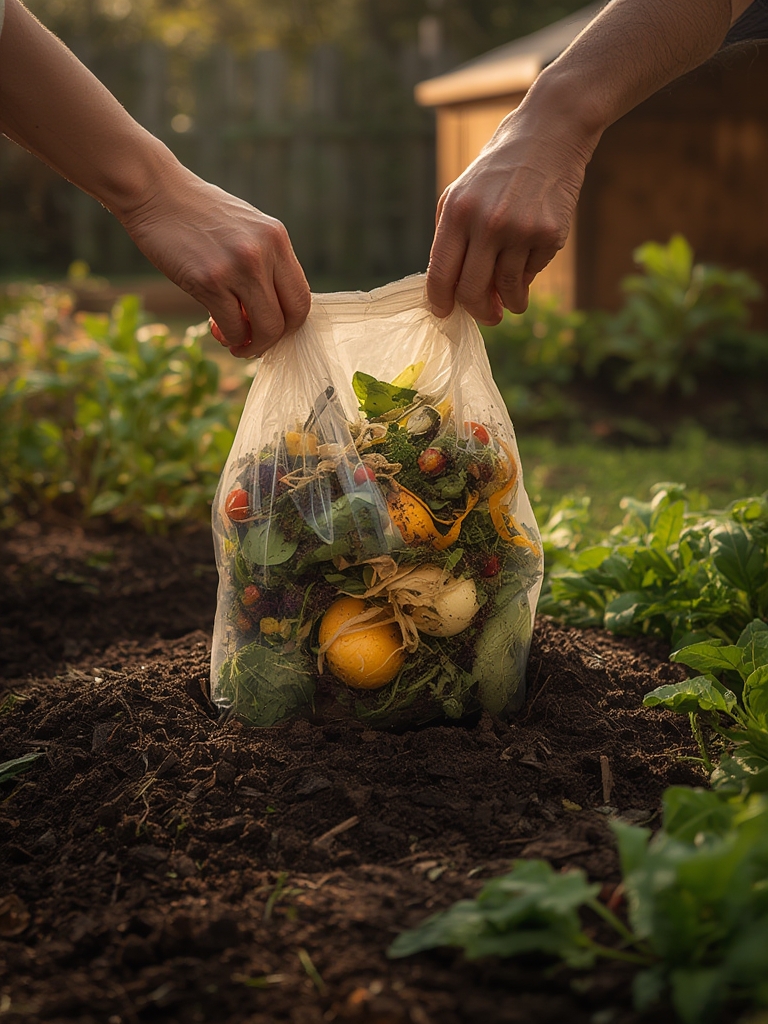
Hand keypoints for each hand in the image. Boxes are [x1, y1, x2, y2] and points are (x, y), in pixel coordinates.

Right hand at [120, 166, 310, 357]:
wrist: (154, 192)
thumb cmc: (198, 214)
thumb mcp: (246, 229)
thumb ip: (265, 262)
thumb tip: (273, 311)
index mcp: (277, 238)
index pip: (303, 296)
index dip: (291, 322)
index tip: (273, 329)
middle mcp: (264, 252)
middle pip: (290, 317)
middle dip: (274, 339)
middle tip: (255, 342)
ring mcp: (238, 267)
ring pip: (266, 328)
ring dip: (252, 345)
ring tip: (236, 342)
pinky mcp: (209, 281)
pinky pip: (233, 327)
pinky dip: (229, 338)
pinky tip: (217, 329)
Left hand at [426, 103, 593, 323]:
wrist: (550, 133)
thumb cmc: (500, 168)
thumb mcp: (462, 192)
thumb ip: (451, 237)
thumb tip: (449, 287)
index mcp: (457, 212)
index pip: (440, 273)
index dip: (440, 302)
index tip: (444, 313)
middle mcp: (486, 223)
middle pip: (471, 290)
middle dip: (478, 312)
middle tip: (487, 317)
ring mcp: (520, 230)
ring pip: (506, 289)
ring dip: (510, 303)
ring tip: (513, 303)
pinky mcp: (550, 234)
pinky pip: (533, 271)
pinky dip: (529, 274)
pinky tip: (530, 260)